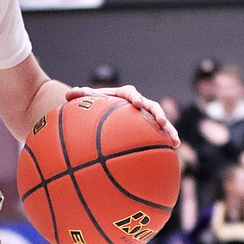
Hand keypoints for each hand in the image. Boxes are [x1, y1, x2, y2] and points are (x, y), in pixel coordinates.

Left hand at [66, 85, 180, 145]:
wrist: (103, 111)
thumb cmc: (94, 105)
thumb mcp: (86, 100)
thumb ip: (79, 96)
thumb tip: (69, 93)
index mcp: (124, 94)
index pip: (130, 93)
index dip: (135, 98)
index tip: (136, 104)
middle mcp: (138, 103)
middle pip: (151, 106)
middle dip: (157, 114)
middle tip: (161, 122)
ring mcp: (145, 115)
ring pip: (160, 120)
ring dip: (168, 129)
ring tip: (174, 141)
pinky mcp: (148, 126)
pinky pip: (158, 133)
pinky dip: (165, 139)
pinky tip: (173, 149)